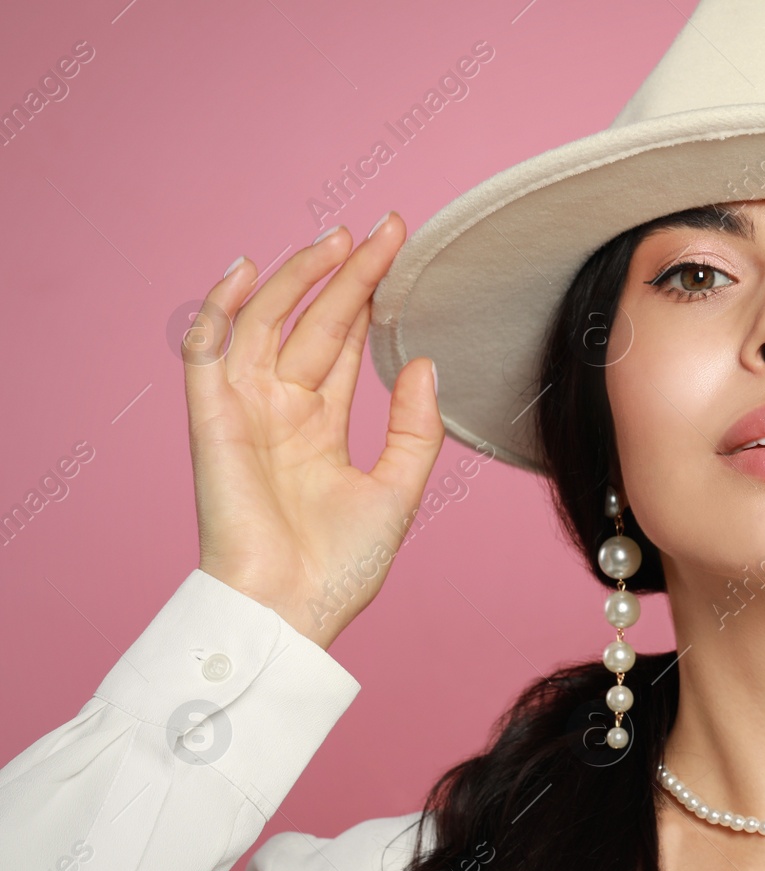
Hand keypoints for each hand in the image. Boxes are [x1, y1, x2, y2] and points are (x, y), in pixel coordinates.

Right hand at [185, 214, 444, 649]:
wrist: (292, 612)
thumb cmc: (340, 568)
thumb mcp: (398, 490)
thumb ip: (414, 428)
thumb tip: (422, 362)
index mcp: (318, 427)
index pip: (342, 344)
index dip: (368, 297)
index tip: (400, 251)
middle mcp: (280, 411)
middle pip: (314, 324)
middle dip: (347, 274)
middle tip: (387, 228)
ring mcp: (245, 412)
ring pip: (266, 324)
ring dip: (298, 278)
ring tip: (340, 240)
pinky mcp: (212, 420)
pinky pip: (207, 351)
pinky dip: (219, 309)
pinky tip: (248, 270)